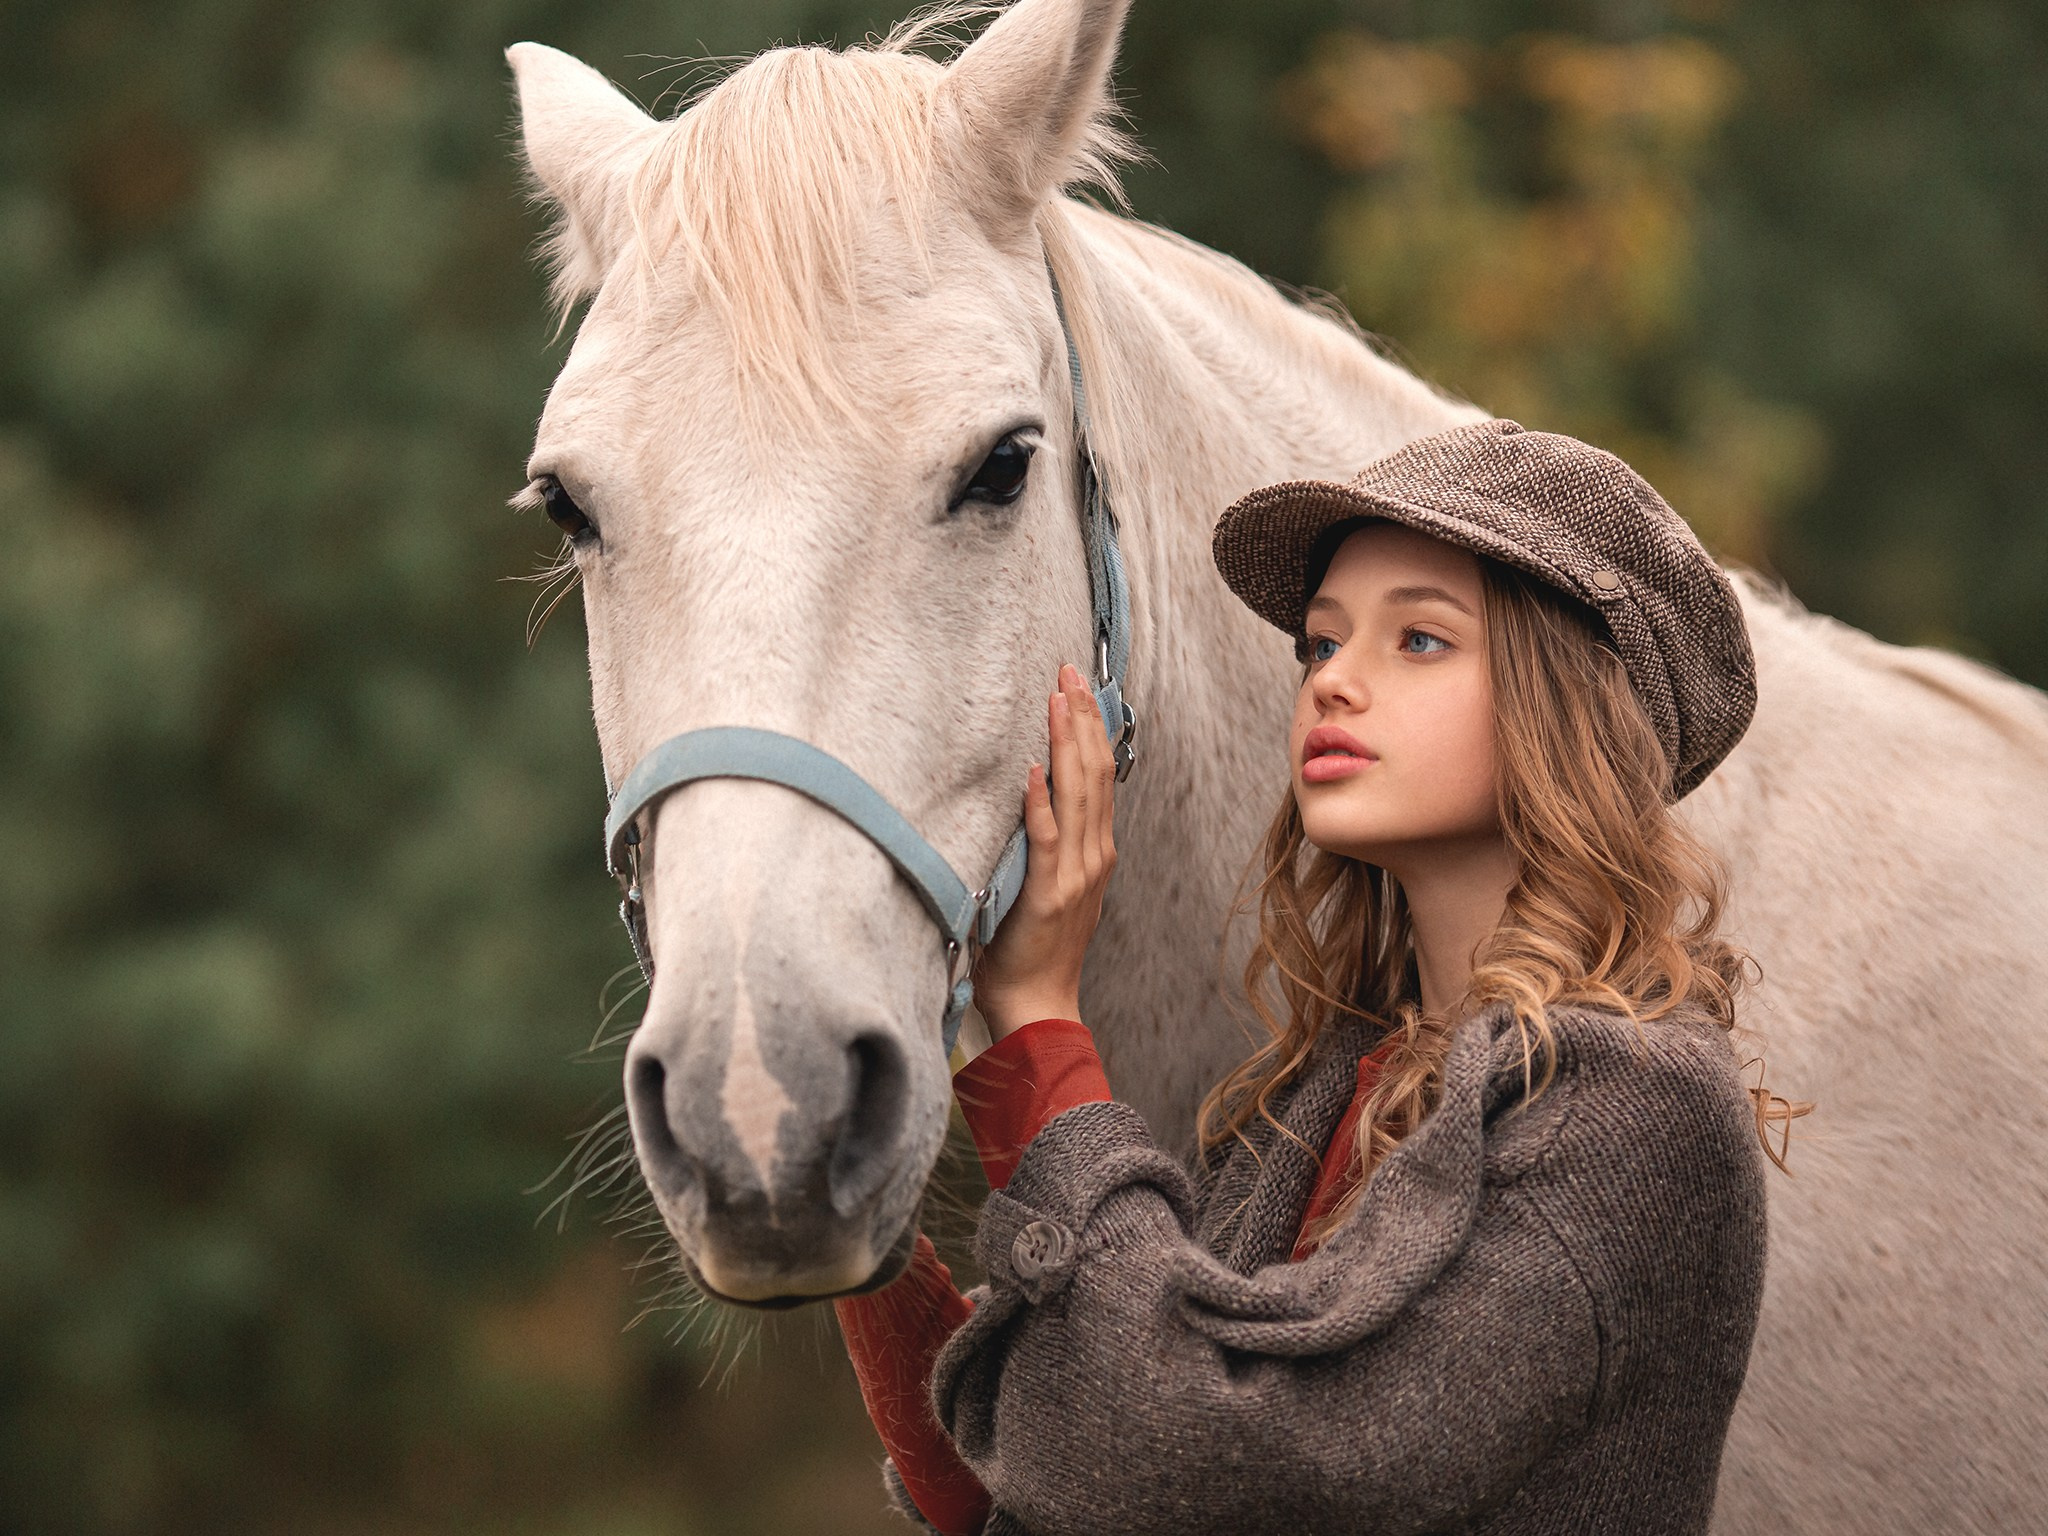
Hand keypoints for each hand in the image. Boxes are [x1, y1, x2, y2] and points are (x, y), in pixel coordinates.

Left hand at [972, 663, 1118, 1040]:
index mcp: (1095, 853)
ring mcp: (1075, 874)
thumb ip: (1050, 849)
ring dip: (1067, 742)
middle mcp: (1093, 857)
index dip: (1091, 729)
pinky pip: (1046, 837)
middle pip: (1094, 773)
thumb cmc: (1033, 951)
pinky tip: (1034, 766)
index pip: (1099, 776)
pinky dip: (1041, 800)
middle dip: (1082, 718)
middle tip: (1068, 672)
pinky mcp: (1047, 893)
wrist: (1039, 1006)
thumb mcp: (1051, 889)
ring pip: (1077, 794)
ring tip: (1057, 698)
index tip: (1079, 687)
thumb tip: (1031, 802)